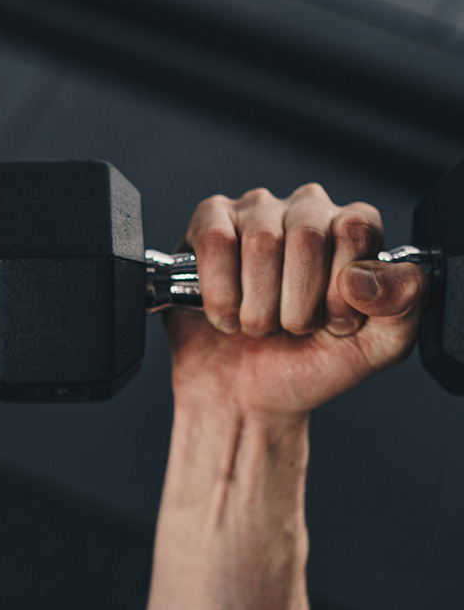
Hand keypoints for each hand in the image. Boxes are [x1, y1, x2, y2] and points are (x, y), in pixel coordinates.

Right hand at [167, 183, 427, 419]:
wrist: (244, 397)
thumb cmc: (305, 365)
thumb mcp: (377, 346)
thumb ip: (402, 303)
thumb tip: (364, 276)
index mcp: (351, 231)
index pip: (355, 228)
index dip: (340, 287)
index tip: (331, 322)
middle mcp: (305, 212)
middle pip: (307, 234)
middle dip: (297, 302)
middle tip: (290, 328)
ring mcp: (254, 214)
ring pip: (260, 240)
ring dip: (257, 305)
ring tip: (257, 323)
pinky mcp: (207, 225)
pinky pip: (214, 241)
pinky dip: (220, 293)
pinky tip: (224, 313)